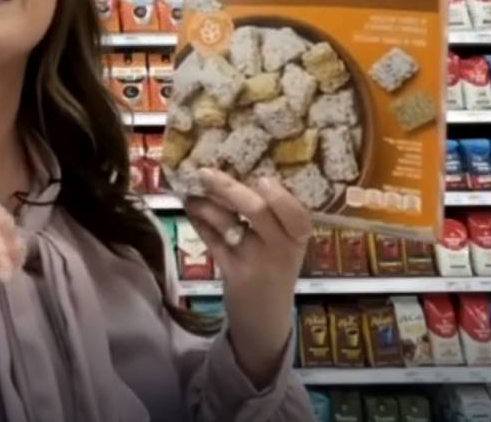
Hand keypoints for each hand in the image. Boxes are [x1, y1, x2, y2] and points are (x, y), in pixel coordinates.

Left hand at [182, 168, 309, 384]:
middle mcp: (281, 249)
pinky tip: (191, 210)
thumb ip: (273, 216)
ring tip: (191, 193)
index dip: (279, 194)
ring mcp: (256, 262)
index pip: (296, 213)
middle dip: (228, 188)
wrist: (265, 319)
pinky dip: (200, 223)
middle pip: (257, 210)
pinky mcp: (232, 273)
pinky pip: (213, 241)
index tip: (260, 177)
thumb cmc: (275, 271)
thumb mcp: (286, 245)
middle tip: (204, 172)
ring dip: (205, 204)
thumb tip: (241, 171)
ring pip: (229, 224)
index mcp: (299, 237)